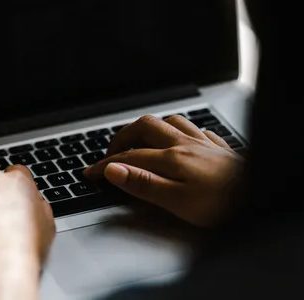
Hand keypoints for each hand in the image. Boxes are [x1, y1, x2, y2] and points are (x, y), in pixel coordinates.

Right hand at [85, 115, 243, 226]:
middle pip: (145, 127)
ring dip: (148, 128)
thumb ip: (143, 183)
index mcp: (171, 159)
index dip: (106, 165)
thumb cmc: (223, 205)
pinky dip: (177, 128)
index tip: (91, 173)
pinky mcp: (217, 147)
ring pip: (168, 122)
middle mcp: (184, 144)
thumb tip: (114, 170)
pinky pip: (193, 127)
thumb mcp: (177, 201)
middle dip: (122, 137)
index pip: (129, 157)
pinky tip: (178, 137)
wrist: (260, 198)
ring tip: (137, 140)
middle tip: (109, 152)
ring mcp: (202, 142)